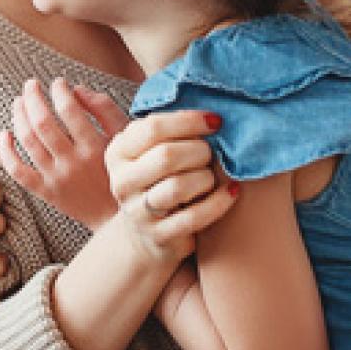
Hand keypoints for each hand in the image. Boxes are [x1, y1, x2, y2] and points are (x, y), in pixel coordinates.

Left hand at [0, 77, 127, 231]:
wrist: (116, 217)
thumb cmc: (121, 171)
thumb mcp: (123, 138)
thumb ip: (104, 109)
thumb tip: (77, 89)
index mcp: (94, 148)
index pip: (69, 110)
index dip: (60, 90)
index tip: (59, 82)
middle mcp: (73, 163)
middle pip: (42, 123)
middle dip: (33, 97)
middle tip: (31, 84)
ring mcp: (56, 179)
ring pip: (27, 142)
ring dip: (18, 116)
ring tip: (19, 102)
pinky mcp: (45, 193)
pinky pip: (17, 171)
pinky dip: (6, 151)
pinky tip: (5, 133)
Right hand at [103, 111, 239, 263]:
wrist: (143, 235)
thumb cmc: (157, 181)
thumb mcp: (150, 152)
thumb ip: (168, 130)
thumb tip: (211, 114)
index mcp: (119, 152)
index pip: (153, 127)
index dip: (189, 121)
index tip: (215, 121)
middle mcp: (122, 181)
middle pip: (167, 156)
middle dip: (199, 151)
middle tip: (211, 153)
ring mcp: (138, 212)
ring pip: (178, 186)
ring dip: (205, 177)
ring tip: (211, 175)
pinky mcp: (159, 235)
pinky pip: (195, 217)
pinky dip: (219, 202)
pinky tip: (231, 191)